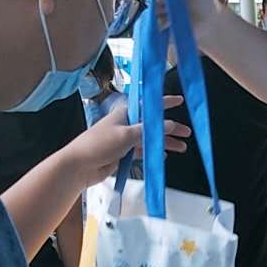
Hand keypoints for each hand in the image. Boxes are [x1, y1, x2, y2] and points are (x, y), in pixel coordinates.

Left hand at [64, 96, 189, 188]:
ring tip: (181, 148)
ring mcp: (124, 139)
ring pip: (149, 139)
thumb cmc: (99, 145)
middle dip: (170, 129)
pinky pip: (142, 151)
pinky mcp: (122, 154)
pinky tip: (163, 156)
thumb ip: (148, 130)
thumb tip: (169, 124)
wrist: (80, 166)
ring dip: (164, 143)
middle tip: (187, 133)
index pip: (149, 105)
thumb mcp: (126, 135)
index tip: (180, 100)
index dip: (165, 103)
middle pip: (153, 124)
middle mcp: (126, 124)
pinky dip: (152, 153)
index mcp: (126, 113)